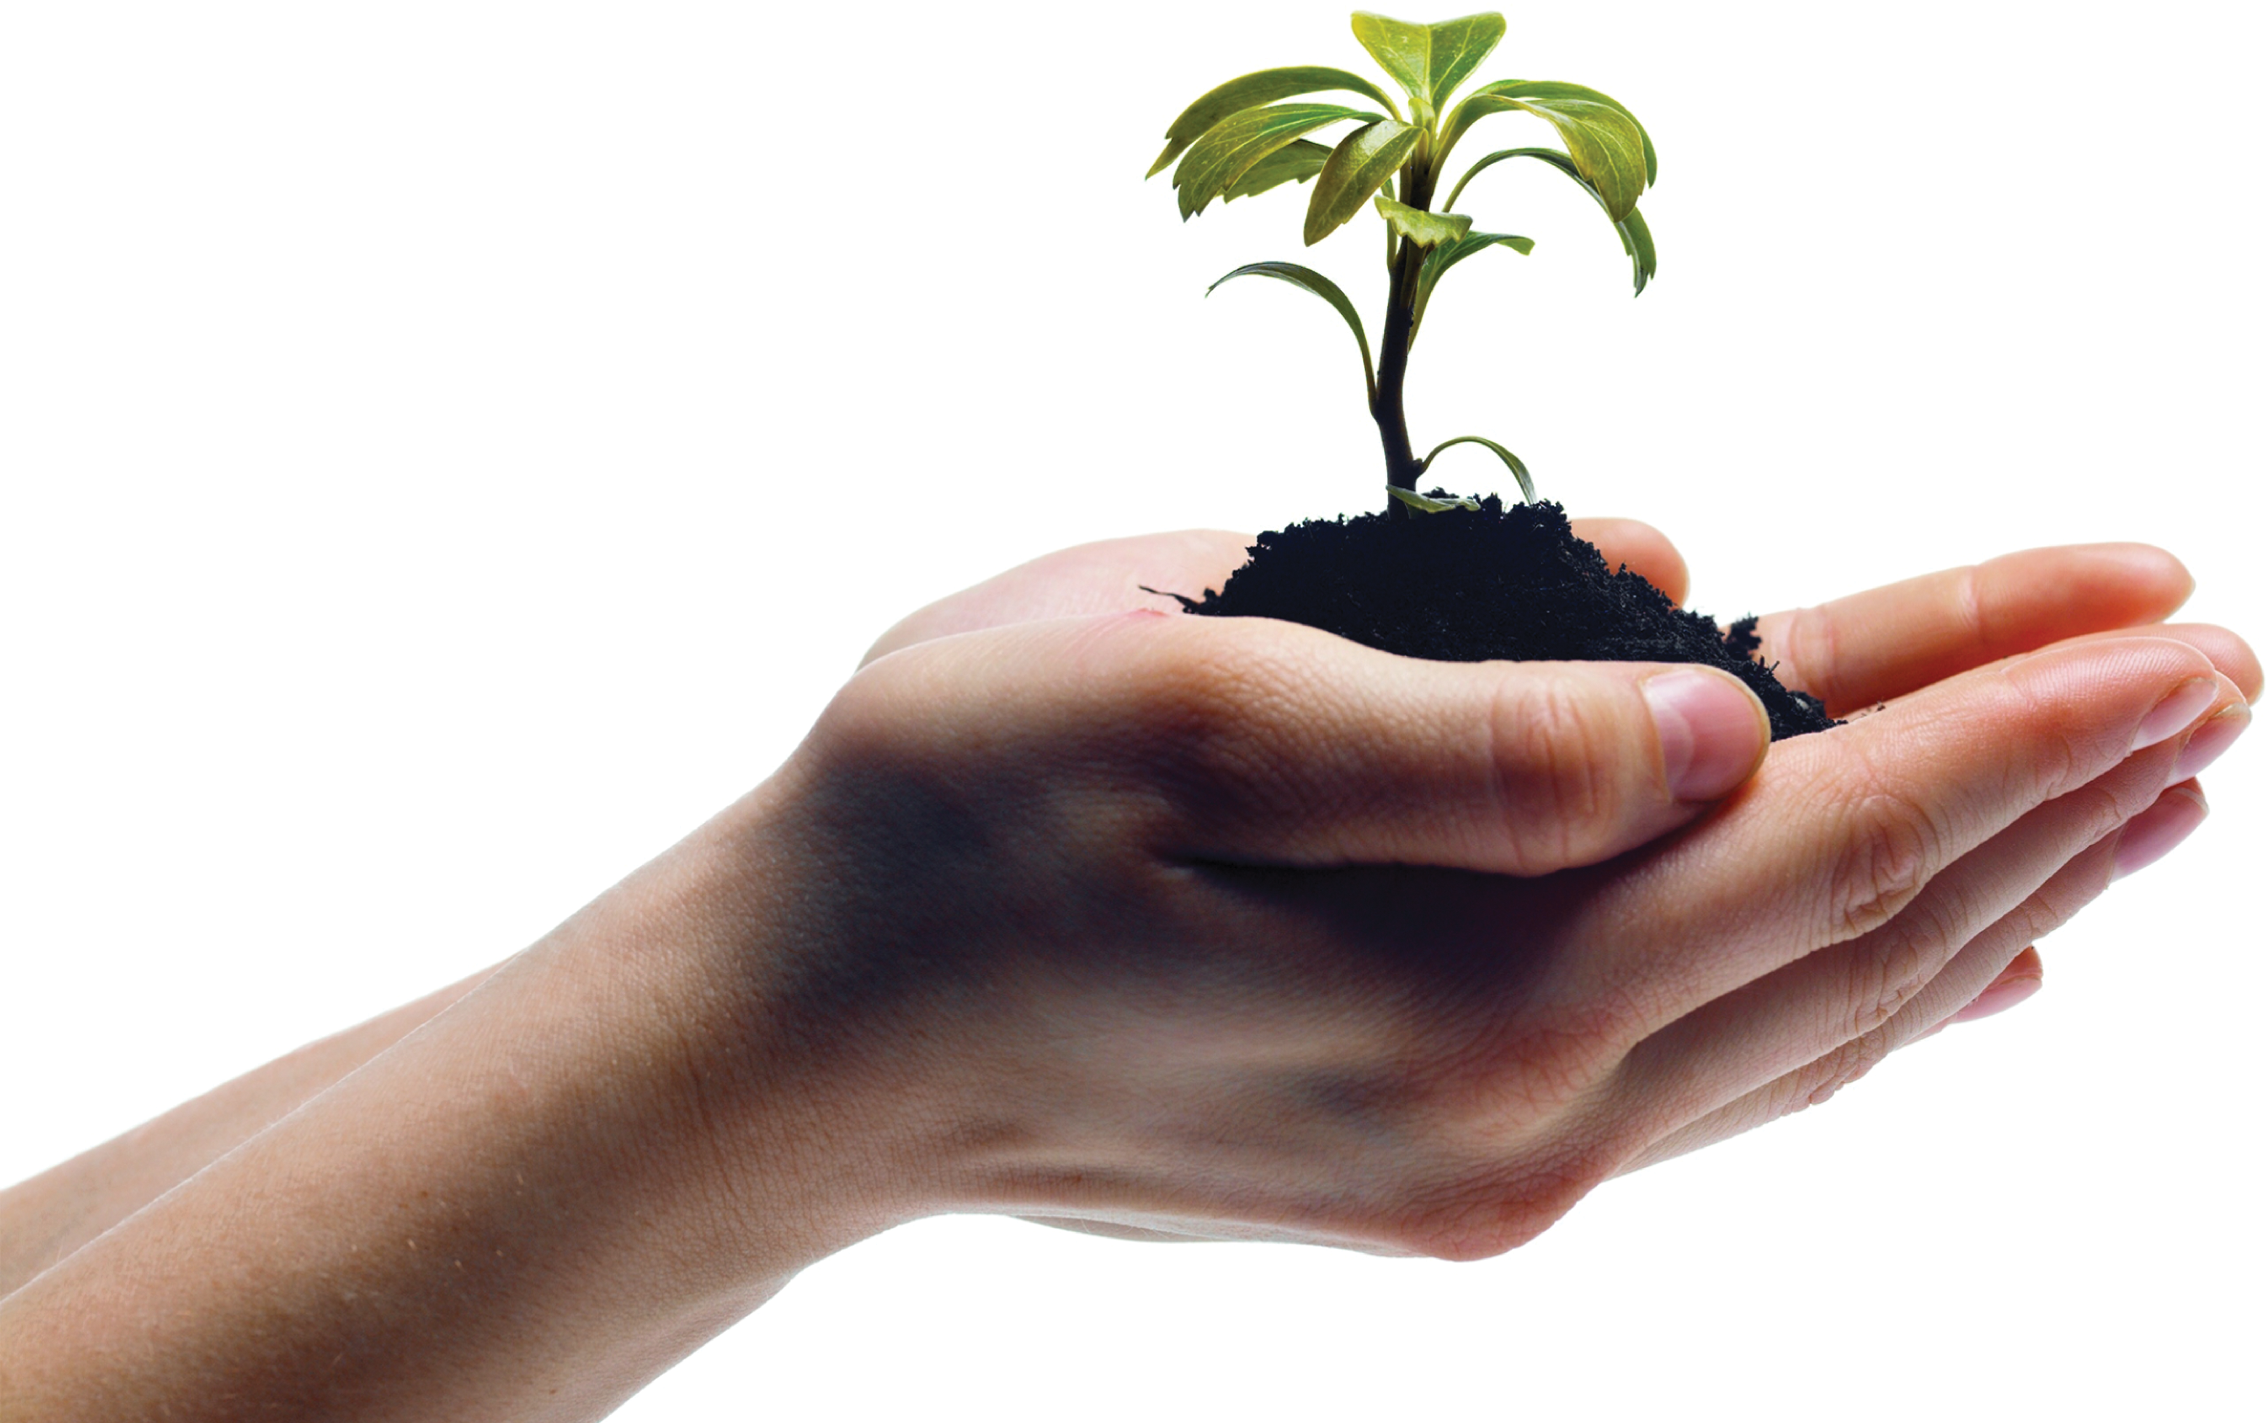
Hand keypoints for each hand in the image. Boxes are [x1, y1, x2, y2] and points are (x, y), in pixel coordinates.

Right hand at [866, 527, 2253, 1108]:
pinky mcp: (1443, 1175)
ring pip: (1811, 1024)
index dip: (2010, 705)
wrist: (788, 1052)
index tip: (2168, 603)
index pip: (1819, 819)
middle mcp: (1518, 1113)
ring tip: (2136, 810)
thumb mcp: (1154, 688)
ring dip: (1987, 903)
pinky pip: (1720, 1087)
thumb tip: (1718, 686)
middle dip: (2049, 790)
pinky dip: (1857, 1011)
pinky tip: (1943, 983)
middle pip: (1855, 930)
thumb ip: (1460, 718)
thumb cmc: (929, 830)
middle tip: (2217, 674)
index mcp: (1466, 981)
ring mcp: (1490, 1165)